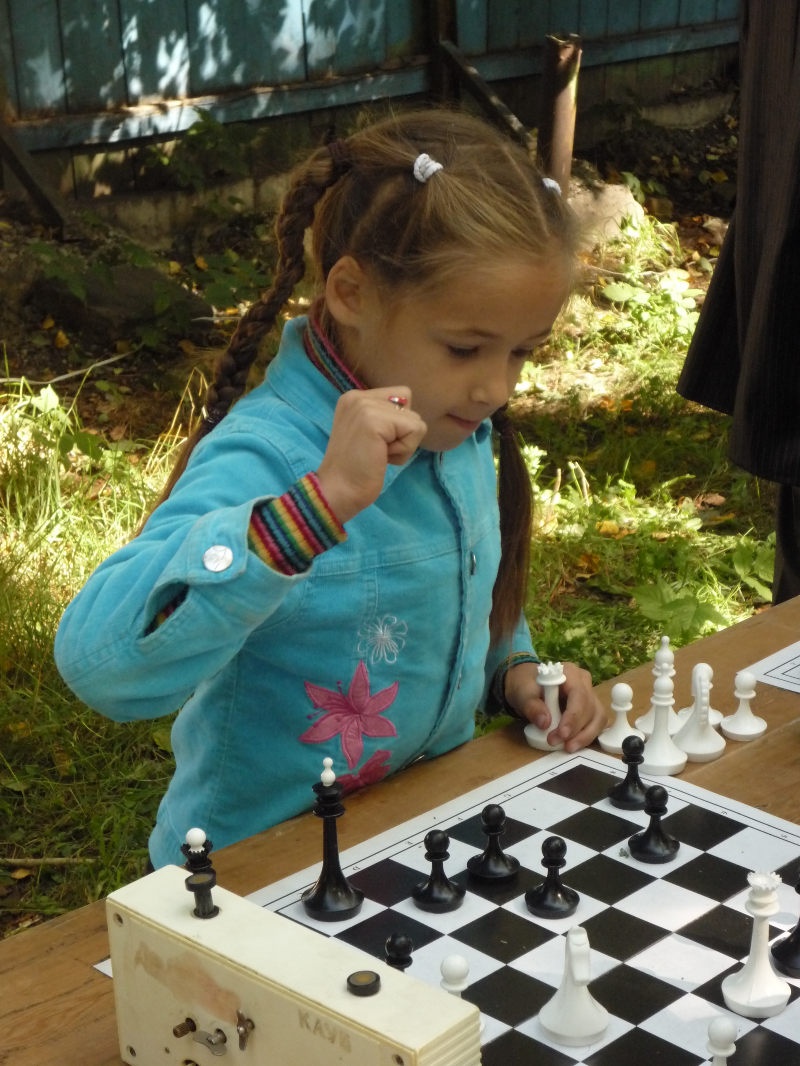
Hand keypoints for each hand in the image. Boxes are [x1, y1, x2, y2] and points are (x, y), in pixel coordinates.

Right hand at [317, 388, 426, 522]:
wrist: (336, 491)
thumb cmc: (356, 471)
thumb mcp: (369, 434)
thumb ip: (386, 419)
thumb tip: (414, 420)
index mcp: (355, 398)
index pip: (400, 397)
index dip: (397, 426)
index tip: (375, 444)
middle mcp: (358, 396)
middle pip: (409, 407)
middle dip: (401, 434)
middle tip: (376, 451)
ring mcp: (364, 406)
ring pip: (415, 420)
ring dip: (403, 444)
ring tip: (378, 455)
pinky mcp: (374, 420)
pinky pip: (415, 430)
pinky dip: (404, 450)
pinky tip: (381, 458)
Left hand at [504, 661, 607, 752]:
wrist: (527, 686)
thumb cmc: (526, 686)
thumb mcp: (523, 694)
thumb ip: (532, 706)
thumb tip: (545, 723)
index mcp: (570, 673)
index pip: (579, 695)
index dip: (573, 716)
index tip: (562, 734)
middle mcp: (584, 683)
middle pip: (591, 708)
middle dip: (576, 730)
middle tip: (556, 742)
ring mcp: (590, 696)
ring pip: (598, 718)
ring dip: (585, 736)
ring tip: (568, 747)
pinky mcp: (590, 710)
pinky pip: (596, 724)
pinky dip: (587, 736)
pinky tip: (573, 744)